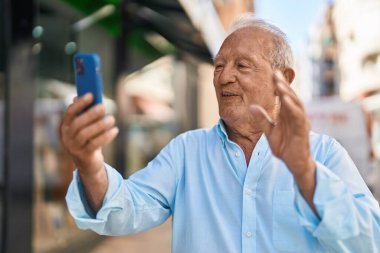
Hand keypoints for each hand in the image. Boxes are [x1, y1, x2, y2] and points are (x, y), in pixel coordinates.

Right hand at [60, 93, 118, 176]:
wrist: (88, 164)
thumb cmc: (88, 140)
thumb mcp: (86, 127)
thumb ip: (87, 113)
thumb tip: (91, 96)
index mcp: (66, 126)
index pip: (70, 112)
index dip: (80, 103)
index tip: (91, 94)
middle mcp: (67, 137)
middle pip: (78, 123)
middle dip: (91, 113)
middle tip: (103, 107)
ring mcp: (74, 147)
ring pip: (86, 134)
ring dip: (100, 125)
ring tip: (111, 118)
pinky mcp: (84, 156)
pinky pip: (95, 144)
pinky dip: (106, 136)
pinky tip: (115, 130)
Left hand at [249, 71, 316, 211]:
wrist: (294, 163)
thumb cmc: (284, 146)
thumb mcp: (269, 132)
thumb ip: (262, 119)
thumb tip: (251, 106)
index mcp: (287, 114)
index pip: (283, 97)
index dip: (278, 85)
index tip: (272, 73)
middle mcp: (295, 116)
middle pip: (290, 97)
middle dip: (283, 85)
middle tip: (276, 73)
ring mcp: (300, 122)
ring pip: (296, 105)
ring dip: (288, 94)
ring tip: (280, 85)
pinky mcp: (302, 131)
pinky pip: (299, 118)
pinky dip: (293, 109)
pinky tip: (287, 101)